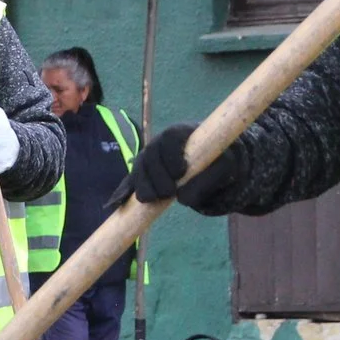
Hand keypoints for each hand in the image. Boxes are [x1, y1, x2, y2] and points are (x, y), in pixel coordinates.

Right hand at [113, 121, 246, 213]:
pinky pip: (129, 183)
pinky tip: (114, 205)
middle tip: (169, 193)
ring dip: (144, 188)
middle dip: (157, 176)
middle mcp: (161, 144)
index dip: (172, 154)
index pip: (171, 137)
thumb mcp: (226, 168)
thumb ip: (208, 179)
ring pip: (138, 171)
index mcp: (181, 133)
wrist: (214, 168)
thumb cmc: (222, 163)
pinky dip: (122, 194)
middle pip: (150, 155)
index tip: (182, 172)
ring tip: (155, 200)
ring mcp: (150, 160)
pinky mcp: (145, 176)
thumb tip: (182, 198)